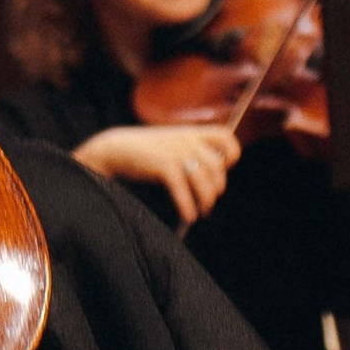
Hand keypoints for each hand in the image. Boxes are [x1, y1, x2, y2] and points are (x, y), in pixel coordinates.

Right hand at [77, 121, 240, 227]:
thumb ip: (192, 153)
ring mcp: (177, 153)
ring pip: (205, 182)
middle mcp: (188, 140)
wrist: (117, 148)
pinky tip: (188, 216)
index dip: (231, 154)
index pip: (226, 136)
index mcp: (192, 132)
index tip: (224, 167)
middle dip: (216, 188)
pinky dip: (188, 207)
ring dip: (206, 202)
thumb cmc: (146, 150)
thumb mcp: (172, 142)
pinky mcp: (165, 166)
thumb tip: (212, 181)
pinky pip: (184, 192)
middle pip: (217, 168)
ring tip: (200, 212)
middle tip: (208, 201)